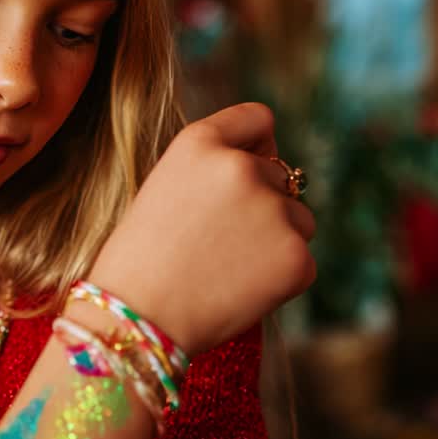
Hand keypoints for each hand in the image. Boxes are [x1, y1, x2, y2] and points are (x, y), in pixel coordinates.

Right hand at [87, 102, 316, 355]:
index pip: (258, 119)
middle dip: (261, 203)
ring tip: (226, 268)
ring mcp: (273, 211)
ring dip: (276, 239)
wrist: (136, 319)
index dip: (255, 146)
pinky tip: (238, 291)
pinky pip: (301, 261)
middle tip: (218, 242)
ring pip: (298, 219)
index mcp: (201, 143)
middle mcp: (241, 167)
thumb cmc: (140, 259)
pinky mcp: (296, 257)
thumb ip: (213, 169)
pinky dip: (279, 278)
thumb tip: (271, 168)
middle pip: (280, 175)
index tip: (244, 170)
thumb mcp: (165, 187)